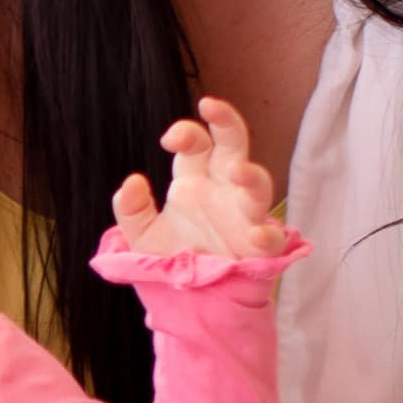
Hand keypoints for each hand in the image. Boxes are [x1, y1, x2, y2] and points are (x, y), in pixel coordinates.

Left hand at [109, 96, 287, 263]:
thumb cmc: (173, 257)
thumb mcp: (141, 235)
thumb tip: (132, 182)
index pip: (196, 144)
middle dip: (227, 123)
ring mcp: (244, 215)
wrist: (190, 298)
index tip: (168, 139)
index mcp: (196, 180)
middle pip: (233, 146)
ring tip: (237, 172)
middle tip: (211, 105)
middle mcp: (223, 190)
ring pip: (259, 184)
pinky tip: (255, 234)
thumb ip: (132, 210)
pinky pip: (271, 236)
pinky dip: (266, 234)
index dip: (187, 133)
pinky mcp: (259, 247)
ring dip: (251, 176)